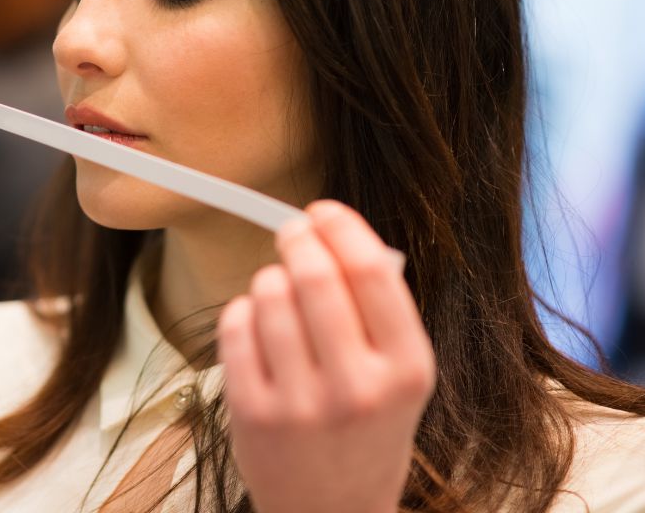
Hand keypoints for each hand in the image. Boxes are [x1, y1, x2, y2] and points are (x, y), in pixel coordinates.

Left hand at [216, 199, 436, 512]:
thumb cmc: (365, 433)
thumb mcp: (399, 380)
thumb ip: (379, 313)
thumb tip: (336, 234)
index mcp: (408, 370)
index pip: (372, 271)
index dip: (341, 227)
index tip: (322, 212)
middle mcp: (357, 388)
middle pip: (315, 277)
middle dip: (297, 239)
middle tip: (291, 232)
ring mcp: (301, 404)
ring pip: (268, 295)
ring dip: (268, 277)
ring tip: (276, 289)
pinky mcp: (252, 414)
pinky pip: (235, 327)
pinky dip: (241, 310)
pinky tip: (255, 321)